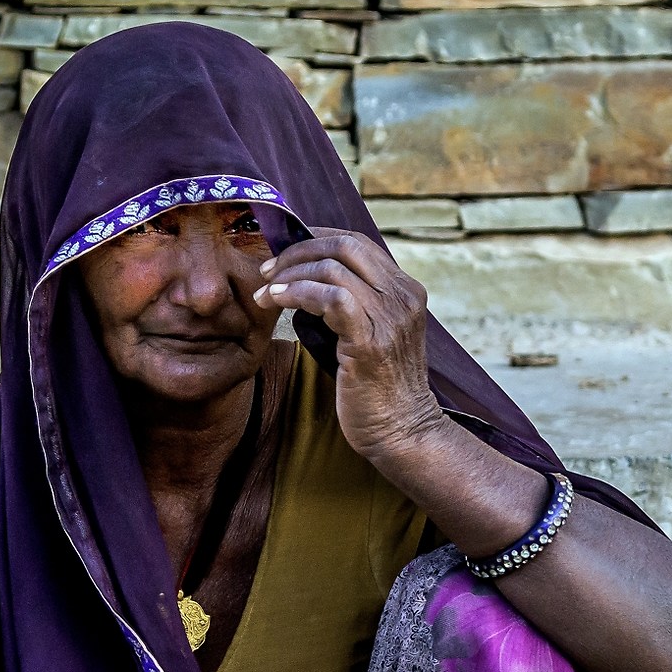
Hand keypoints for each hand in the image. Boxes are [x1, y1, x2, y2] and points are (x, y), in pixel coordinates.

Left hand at [257, 231, 447, 463]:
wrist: (404, 433)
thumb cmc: (381, 390)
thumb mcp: (375, 335)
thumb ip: (356, 305)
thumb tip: (309, 279)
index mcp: (406, 291)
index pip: (357, 243)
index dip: (315, 238)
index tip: (284, 253)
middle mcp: (403, 297)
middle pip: (344, 245)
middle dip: (298, 250)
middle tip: (268, 270)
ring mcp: (390, 318)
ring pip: (332, 267)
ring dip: (290, 274)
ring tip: (265, 292)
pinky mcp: (370, 341)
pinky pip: (329, 297)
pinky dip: (297, 293)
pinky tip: (277, 301)